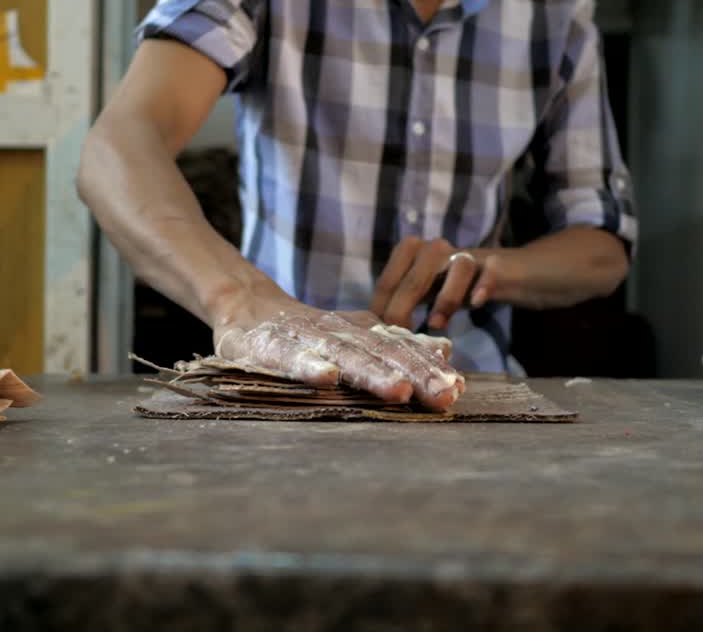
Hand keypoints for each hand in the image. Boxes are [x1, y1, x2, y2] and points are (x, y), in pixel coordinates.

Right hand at [209, 283, 461, 410]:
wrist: (245, 307)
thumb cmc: (303, 331)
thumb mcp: (353, 334)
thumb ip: (395, 343)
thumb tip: (444, 350)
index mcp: (359, 331)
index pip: (400, 349)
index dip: (428, 367)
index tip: (458, 386)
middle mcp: (337, 332)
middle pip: (381, 353)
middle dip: (414, 374)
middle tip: (443, 395)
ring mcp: (304, 338)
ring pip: (343, 355)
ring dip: (372, 373)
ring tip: (398, 390)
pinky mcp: (269, 347)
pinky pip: (291, 358)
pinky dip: (309, 367)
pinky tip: (326, 378)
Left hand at [370, 238, 499, 330]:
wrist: (497, 270)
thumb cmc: (449, 284)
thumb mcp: (421, 290)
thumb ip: (402, 303)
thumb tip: (379, 334)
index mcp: (410, 251)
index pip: (388, 283)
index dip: (381, 311)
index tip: (379, 338)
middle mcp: (435, 248)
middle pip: (415, 280)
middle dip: (402, 311)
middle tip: (401, 339)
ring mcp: (467, 255)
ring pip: (455, 270)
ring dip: (445, 299)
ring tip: (436, 324)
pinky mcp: (495, 264)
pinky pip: (489, 273)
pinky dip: (483, 286)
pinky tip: (477, 302)